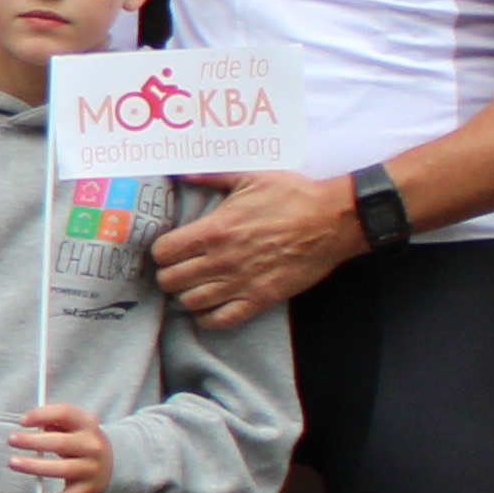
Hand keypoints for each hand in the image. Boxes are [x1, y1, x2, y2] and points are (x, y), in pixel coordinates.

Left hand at [12, 401, 112, 492]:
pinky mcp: (87, 488)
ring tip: (13, 462)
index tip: (22, 421)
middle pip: (61, 442)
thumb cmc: (81, 440)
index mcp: (87, 423)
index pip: (65, 413)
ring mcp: (91, 468)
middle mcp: (92, 445)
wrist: (113, 463)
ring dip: (35, 466)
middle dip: (34, 441)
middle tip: (11, 440)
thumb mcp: (74, 425)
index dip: (42, 415)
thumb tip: (31, 423)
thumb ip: (54, 421)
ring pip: (62, 469)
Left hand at [149, 165, 364, 326]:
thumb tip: (180, 172)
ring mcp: (240, 283)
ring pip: (190, 303)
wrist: (332, 221)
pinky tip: (211, 306)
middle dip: (169, 274)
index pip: (163, 253)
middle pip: (170, 281)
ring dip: (188, 295)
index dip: (161, 252)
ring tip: (196, 285)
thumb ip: (209, 176)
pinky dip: (209, 317)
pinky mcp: (260, 299)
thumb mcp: (248, 177)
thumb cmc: (292, 196)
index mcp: (214, 231)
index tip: (170, 249)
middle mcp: (222, 260)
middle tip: (180, 268)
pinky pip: (220, 321)